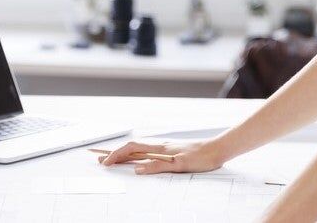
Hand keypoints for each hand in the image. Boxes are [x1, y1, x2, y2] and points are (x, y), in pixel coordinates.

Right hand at [98, 139, 225, 174]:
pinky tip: (136, 160)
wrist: (216, 150)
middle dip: (115, 154)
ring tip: (113, 160)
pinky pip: (147, 154)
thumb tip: (136, 170)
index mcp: (159, 148)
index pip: (131, 148)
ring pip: (139, 151)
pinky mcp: (170, 153)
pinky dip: (136, 157)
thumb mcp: (178, 165)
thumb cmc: (200, 157)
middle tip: (100, 160)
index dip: (116, 155)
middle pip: (132, 149)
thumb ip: (157, 166)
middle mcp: (159, 146)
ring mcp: (164, 149)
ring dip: (124, 155)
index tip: (105, 163)